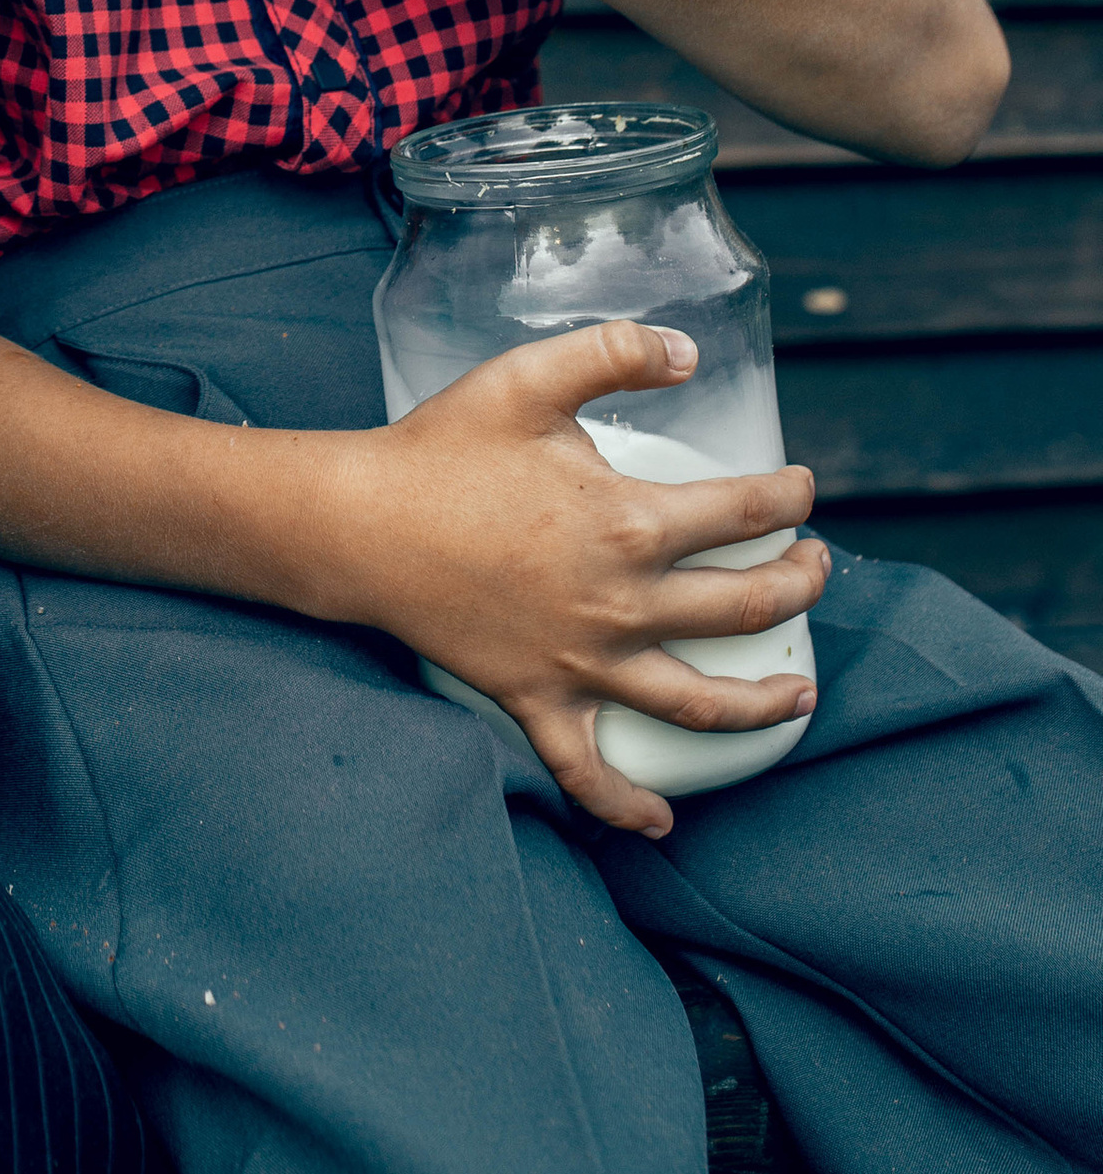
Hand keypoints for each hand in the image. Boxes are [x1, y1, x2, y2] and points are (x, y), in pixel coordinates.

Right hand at [311, 320, 827, 837]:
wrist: (359, 525)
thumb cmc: (441, 449)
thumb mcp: (528, 378)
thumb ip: (614, 352)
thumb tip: (691, 352)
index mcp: (629, 523)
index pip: (744, 513)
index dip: (788, 498)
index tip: (801, 489)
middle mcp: (621, 604)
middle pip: (746, 606)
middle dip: (799, 586)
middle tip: (813, 566)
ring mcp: (582, 663)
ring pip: (700, 702)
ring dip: (765, 703)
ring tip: (801, 694)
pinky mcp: (537, 700)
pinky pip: (588, 770)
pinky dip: (627, 805)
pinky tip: (662, 822)